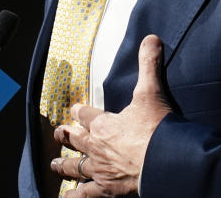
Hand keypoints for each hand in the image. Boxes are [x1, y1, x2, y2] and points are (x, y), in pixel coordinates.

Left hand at [50, 34, 171, 196]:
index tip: (74, 110)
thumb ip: (149, 65)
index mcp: (103, 124)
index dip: (79, 111)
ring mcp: (100, 170)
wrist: (166, 162)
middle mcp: (96, 147)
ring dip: (64, 165)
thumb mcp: (151, 92)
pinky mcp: (108, 190)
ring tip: (55, 165)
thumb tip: (151, 38)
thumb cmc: (157, 129)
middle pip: (76, 140)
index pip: (85, 114)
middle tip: (59, 134)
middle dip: (66, 136)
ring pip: (75, 167)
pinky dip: (75, 197)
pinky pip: (86, 195)